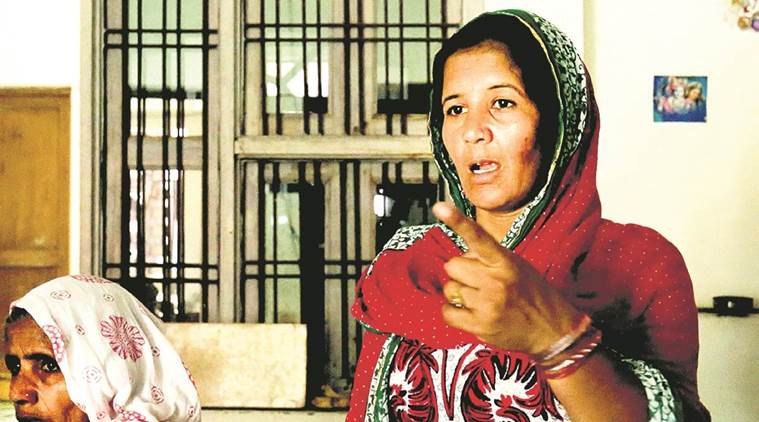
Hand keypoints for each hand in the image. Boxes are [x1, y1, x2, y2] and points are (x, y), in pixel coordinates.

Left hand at [432, 202, 582, 354]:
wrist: (552, 330)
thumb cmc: (532, 293)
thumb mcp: (516, 266)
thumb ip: (488, 257)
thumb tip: (463, 253)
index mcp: (505, 262)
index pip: (478, 237)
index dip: (457, 221)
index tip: (440, 206)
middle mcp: (496, 281)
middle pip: (453, 265)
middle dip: (461, 272)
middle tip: (478, 282)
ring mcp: (487, 304)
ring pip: (450, 289)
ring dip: (460, 293)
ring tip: (481, 299)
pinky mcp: (480, 326)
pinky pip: (447, 312)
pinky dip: (454, 312)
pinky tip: (470, 313)